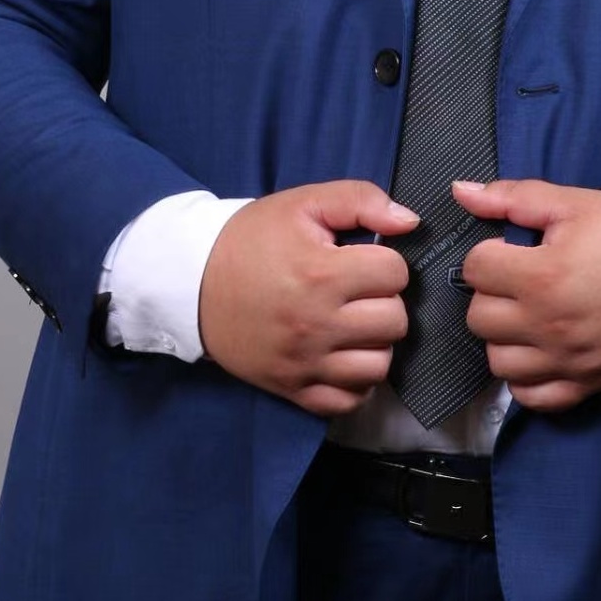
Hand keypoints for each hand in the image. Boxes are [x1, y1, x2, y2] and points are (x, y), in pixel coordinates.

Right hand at [198, 180, 417, 415]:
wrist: (191, 282)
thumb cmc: (252, 240)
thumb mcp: (303, 203)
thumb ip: (361, 200)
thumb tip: (409, 222)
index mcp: (321, 273)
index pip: (396, 274)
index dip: (385, 262)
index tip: (361, 260)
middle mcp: (316, 323)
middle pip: (394, 321)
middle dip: (385, 300)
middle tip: (359, 292)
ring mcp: (305, 362)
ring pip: (379, 365)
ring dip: (375, 343)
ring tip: (354, 324)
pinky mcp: (293, 388)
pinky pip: (349, 400)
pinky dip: (355, 382)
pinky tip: (344, 356)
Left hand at [451, 177, 600, 413]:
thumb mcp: (576, 204)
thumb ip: (513, 198)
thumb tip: (460, 191)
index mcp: (540, 275)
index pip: (474, 268)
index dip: (489, 254)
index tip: (513, 251)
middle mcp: (546, 324)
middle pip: (479, 317)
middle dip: (492, 295)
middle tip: (520, 282)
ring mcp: (564, 360)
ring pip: (497, 361)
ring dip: (505, 339)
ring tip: (528, 318)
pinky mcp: (585, 384)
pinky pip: (531, 398)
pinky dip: (526, 380)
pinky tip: (539, 355)